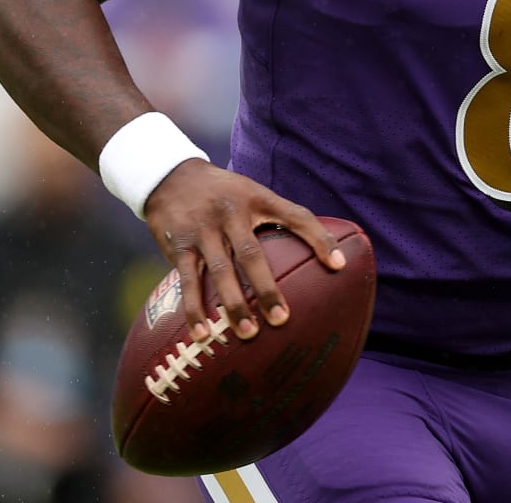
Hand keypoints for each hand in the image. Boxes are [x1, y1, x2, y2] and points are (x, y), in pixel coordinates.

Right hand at [144, 160, 344, 343]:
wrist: (171, 176)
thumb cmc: (225, 193)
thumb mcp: (253, 194)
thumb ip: (281, 217)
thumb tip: (321, 249)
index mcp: (259, 199)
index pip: (296, 216)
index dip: (319, 239)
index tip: (339, 266)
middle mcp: (231, 212)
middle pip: (252, 254)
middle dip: (267, 289)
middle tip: (282, 319)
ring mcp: (204, 229)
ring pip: (221, 271)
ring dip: (234, 305)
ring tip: (248, 334)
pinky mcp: (180, 245)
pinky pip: (189, 281)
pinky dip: (195, 309)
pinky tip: (203, 334)